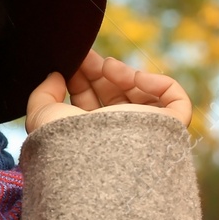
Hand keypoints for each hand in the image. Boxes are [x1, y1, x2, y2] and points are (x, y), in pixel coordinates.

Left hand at [25, 48, 192, 134]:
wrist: (96, 163)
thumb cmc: (65, 145)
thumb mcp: (41, 117)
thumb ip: (41, 95)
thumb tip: (54, 76)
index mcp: (88, 135)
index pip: (89, 100)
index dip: (81, 78)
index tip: (71, 61)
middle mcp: (116, 134)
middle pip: (113, 93)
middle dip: (99, 71)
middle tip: (86, 56)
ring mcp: (144, 131)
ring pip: (142, 94)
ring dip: (126, 74)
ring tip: (109, 67)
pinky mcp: (168, 129)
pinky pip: (177, 102)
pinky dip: (162, 84)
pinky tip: (138, 78)